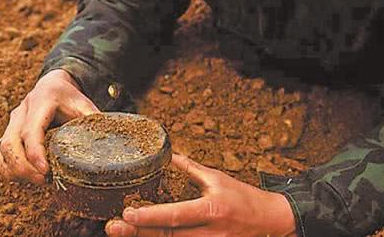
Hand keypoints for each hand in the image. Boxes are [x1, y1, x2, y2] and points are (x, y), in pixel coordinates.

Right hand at [0, 69, 99, 183]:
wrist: (52, 86)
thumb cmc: (70, 99)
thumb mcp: (85, 105)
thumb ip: (94, 122)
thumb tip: (110, 145)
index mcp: (41, 102)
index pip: (31, 131)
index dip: (35, 153)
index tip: (45, 171)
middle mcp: (21, 112)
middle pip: (9, 144)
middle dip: (24, 168)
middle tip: (44, 181)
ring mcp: (10, 123)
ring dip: (14, 171)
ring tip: (36, 181)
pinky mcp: (6, 133)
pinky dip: (6, 169)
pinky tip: (24, 177)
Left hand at [106, 154, 295, 236]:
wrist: (271, 222)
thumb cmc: (243, 198)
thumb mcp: (217, 179)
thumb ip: (190, 169)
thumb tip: (169, 155)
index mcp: (211, 210)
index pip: (175, 216)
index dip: (149, 216)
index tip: (127, 212)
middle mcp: (209, 233)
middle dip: (137, 233)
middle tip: (112, 227)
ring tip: (120, 232)